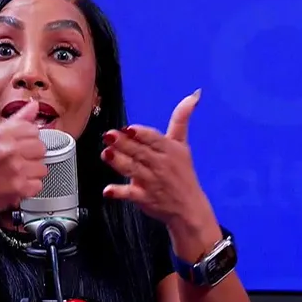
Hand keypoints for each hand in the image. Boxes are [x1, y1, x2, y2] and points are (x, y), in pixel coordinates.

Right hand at [0, 99, 46, 219]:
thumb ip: (15, 121)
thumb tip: (34, 105)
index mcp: (0, 135)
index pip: (32, 129)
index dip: (27, 139)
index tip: (18, 146)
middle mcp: (9, 150)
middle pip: (41, 148)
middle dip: (31, 156)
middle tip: (16, 162)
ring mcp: (16, 169)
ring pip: (42, 167)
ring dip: (31, 173)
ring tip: (15, 174)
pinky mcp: (20, 188)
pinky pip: (39, 184)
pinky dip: (29, 187)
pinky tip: (16, 185)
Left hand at [101, 89, 210, 229]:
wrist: (189, 207)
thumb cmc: (183, 173)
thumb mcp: (183, 144)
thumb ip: (182, 118)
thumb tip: (194, 94)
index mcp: (169, 149)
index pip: (155, 139)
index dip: (142, 134)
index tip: (129, 129)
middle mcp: (160, 164)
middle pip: (140, 152)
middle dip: (124, 144)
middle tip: (109, 135)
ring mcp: (151, 182)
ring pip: (133, 170)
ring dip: (119, 162)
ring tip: (107, 154)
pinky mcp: (144, 198)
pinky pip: (130, 195)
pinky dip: (119, 193)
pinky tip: (108, 190)